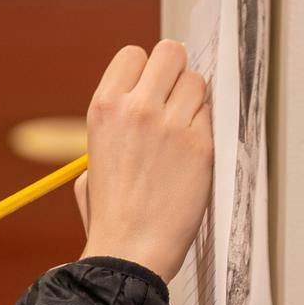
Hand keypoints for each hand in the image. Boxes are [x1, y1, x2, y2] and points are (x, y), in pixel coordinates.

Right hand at [74, 41, 213, 283]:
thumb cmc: (110, 215)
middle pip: (171, 52)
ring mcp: (171, 125)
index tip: (150, 90)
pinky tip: (193, 154)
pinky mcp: (200, 146)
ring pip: (197, 81)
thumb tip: (139, 109)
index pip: (134, 54)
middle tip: (175, 100)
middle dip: (175, 72)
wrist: (130, 252)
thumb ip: (115, 129)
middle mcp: (137, 108)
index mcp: (104, 108)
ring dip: (194, 101)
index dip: (145, 71)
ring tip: (184, 131)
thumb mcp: (92, 163)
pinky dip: (205, 130)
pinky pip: (212, 116)